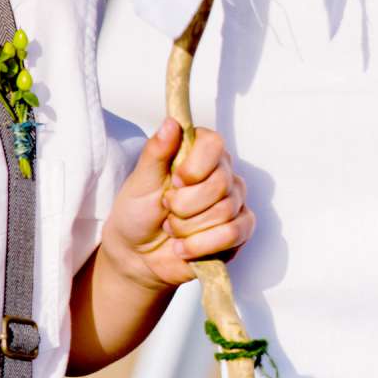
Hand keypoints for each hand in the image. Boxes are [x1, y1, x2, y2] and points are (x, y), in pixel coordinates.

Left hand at [100, 119, 254, 290]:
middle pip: (220, 183)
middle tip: (167, 209)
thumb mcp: (140, 182)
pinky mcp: (240, 231)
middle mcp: (222, 174)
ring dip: (188, 228)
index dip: (194, 167)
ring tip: (173, 230)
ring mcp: (235, 203)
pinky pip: (234, 233)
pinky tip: (185, 247)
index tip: (173, 181)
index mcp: (199, 154)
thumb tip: (171, 122)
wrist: (138, 255)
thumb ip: (156, 152)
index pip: (214, 144)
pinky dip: (202, 244)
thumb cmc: (137, 214)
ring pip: (225, 211)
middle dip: (184, 205)